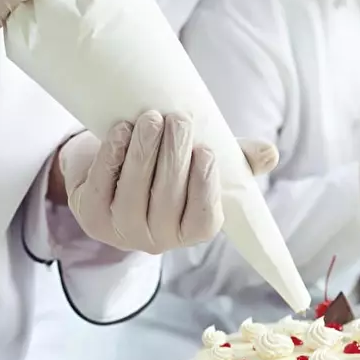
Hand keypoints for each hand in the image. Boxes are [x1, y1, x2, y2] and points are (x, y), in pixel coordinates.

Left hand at [56, 112, 277, 254]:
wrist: (109, 166)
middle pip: (167, 200)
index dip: (204, 187)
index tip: (205, 151)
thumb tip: (269, 154)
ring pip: (134, 194)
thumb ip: (236, 160)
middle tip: (179, 120)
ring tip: (152, 118)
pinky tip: (121, 131)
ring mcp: (121, 232)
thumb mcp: (202, 161)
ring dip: (143, 153)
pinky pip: (102, 187)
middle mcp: (157, 241)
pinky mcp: (91, 217)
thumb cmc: (166, 166)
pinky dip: (111, 157)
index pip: (203, 219)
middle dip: (173, 157)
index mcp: (190, 232)